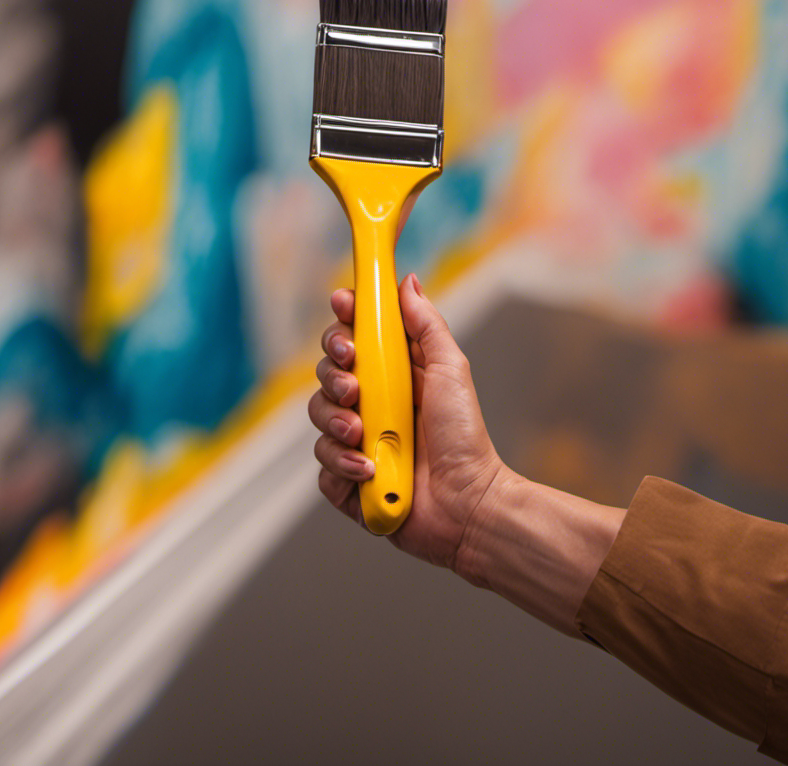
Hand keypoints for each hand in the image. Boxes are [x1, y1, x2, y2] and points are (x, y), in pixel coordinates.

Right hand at [310, 273, 504, 571]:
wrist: (469, 504)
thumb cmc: (465, 438)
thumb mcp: (451, 370)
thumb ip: (426, 326)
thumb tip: (407, 282)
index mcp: (391, 375)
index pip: (352, 339)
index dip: (342, 322)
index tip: (344, 308)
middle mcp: (369, 405)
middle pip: (326, 373)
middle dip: (334, 374)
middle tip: (355, 386)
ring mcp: (356, 442)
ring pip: (318, 418)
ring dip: (336, 423)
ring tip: (363, 435)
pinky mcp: (348, 480)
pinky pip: (322, 466)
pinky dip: (341, 466)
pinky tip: (368, 470)